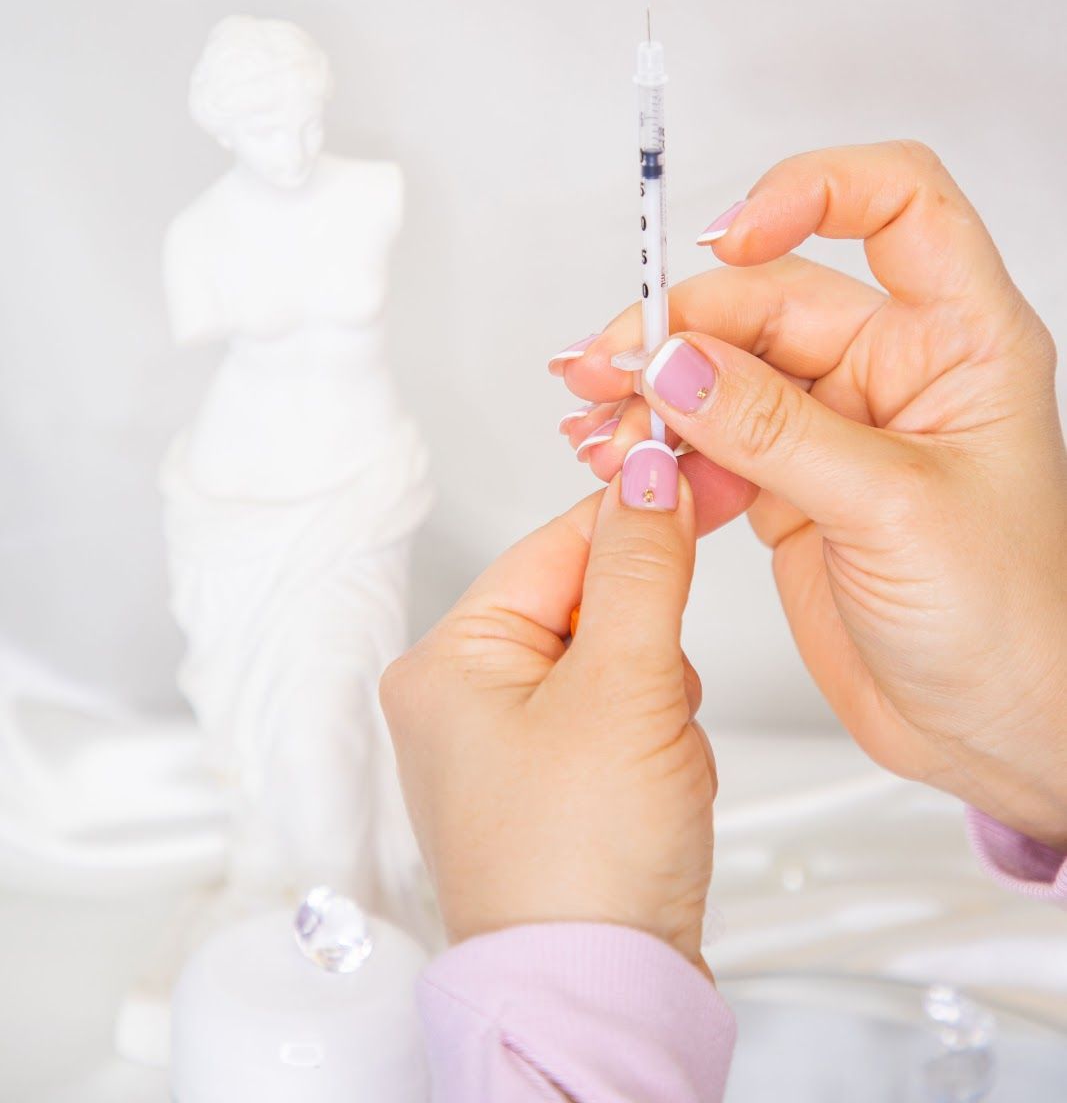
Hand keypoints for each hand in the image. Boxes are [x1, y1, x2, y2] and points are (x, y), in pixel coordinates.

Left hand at [380, 471, 721, 964]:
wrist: (601, 1002)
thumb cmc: (583, 868)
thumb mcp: (626, 686)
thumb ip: (643, 565)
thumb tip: (651, 470)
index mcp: (447, 661)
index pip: (558, 543)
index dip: (639, 518)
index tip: (705, 482)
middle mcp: (460, 699)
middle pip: (590, 603)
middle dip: (650, 649)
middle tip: (657, 700)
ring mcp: (503, 749)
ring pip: (618, 662)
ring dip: (659, 701)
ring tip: (650, 767)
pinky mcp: (549, 790)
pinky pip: (620, 720)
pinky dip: (656, 745)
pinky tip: (653, 796)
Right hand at [557, 142, 1066, 847]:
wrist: (995, 733)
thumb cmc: (1011, 624)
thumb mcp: (892, 511)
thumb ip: (774, 431)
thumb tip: (674, 361)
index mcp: (959, 341)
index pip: (896, 201)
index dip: (811, 191)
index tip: (729, 236)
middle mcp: (895, 366)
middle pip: (769, 297)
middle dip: (680, 325)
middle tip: (609, 367)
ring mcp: (837, 421)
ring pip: (724, 365)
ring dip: (652, 384)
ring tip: (595, 418)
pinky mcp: (790, 479)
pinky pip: (708, 433)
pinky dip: (657, 443)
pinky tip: (619, 460)